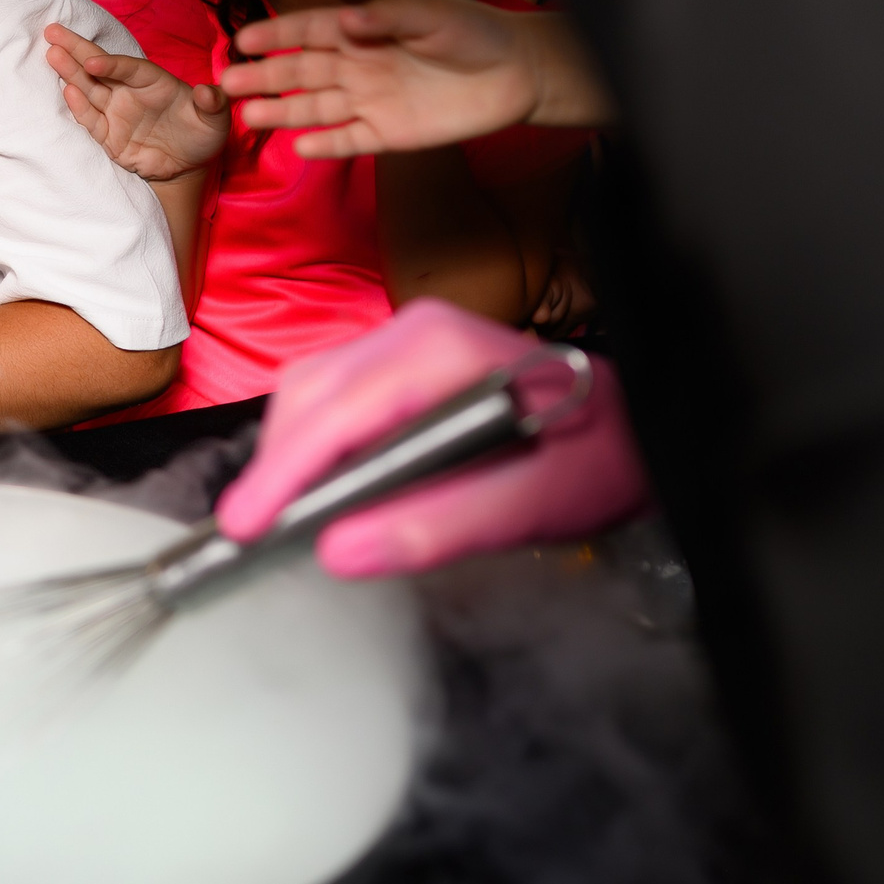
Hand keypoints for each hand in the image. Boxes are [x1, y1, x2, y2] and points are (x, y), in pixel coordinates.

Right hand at [43, 23, 227, 179]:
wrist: (189, 166)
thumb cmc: (202, 134)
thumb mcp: (217, 120)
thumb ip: (214, 104)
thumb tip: (208, 92)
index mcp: (154, 81)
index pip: (129, 68)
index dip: (111, 64)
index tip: (93, 61)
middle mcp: (130, 92)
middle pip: (100, 69)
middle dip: (76, 50)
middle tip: (52, 31)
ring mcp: (116, 113)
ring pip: (89, 89)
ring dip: (69, 73)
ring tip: (52, 55)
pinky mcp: (109, 137)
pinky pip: (91, 121)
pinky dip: (79, 108)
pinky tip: (68, 92)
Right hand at [214, 299, 648, 577]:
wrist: (638, 428)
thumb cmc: (598, 459)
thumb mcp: (535, 505)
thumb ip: (439, 526)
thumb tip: (339, 552)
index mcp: (444, 352)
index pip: (339, 411)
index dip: (284, 470)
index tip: (245, 525)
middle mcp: (412, 330)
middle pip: (309, 392)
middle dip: (277, 464)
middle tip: (258, 533)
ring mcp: (402, 339)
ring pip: (310, 390)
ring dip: (288, 454)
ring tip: (285, 516)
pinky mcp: (397, 360)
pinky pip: (331, 395)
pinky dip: (311, 442)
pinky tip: (319, 486)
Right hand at [219, 0, 557, 157]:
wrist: (518, 73)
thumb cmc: (475, 32)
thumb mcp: (433, 13)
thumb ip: (386, 17)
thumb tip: (344, 20)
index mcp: (365, 31)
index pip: (311, 32)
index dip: (277, 35)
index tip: (243, 40)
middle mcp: (361, 66)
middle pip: (303, 72)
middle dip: (265, 76)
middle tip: (228, 82)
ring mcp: (373, 101)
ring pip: (317, 107)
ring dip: (284, 112)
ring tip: (249, 116)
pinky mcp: (390, 133)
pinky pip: (350, 140)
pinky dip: (326, 144)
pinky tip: (299, 147)